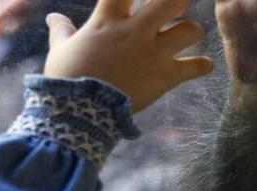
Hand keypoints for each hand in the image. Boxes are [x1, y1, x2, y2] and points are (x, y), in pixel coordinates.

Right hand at [43, 0, 215, 112]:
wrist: (80, 114)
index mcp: (108, 20)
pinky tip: (202, 65)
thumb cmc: (67, 80)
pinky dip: (202, 66)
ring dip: (191, 30)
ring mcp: (154, 53)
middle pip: (170, 0)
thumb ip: (62, 31)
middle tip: (174, 2)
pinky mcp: (165, 77)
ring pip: (191, 29)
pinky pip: (196, 67)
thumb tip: (54, 17)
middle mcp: (136, 31)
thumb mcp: (60, 51)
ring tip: (187, 35)